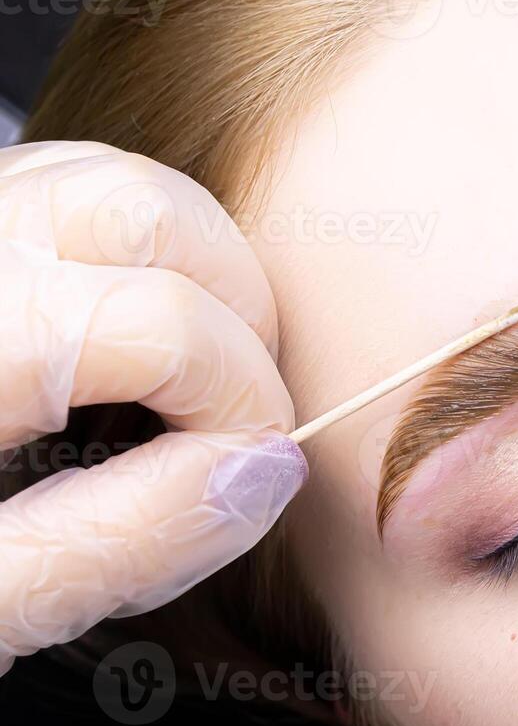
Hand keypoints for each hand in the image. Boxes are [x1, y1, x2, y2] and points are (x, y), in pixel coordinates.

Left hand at [0, 141, 305, 672]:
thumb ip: (115, 543)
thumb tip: (253, 478)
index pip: (165, 326)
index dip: (243, 407)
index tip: (247, 478)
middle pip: (151, 217)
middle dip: (236, 320)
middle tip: (234, 422)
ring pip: (108, 182)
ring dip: (189, 272)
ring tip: (185, 379)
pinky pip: (55, 192)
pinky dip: (124, 253)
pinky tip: (118, 343)